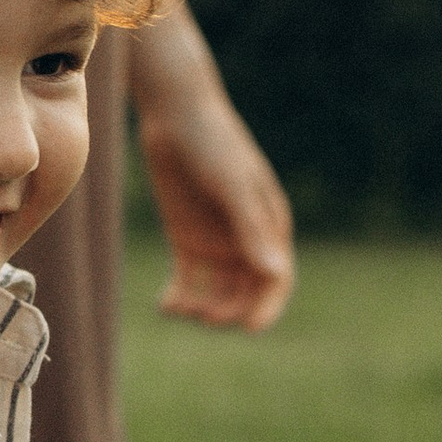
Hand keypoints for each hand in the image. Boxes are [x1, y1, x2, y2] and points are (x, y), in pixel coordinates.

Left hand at [126, 5, 294, 331]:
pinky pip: (189, 280)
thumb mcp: (231, 185)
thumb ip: (250, 228)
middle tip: (205, 316)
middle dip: (230, 310)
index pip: (276, 279)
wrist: (175, 114)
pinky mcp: (187, 238)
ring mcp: (216, 240)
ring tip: (181, 308)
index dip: (267, 306)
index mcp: (269, 225)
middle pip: (246, 292)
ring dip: (204, 307)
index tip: (249, 328)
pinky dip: (180, 296)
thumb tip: (272, 273)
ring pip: (217, 291)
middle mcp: (246, 238)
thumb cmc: (213, 144)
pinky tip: (165, 304)